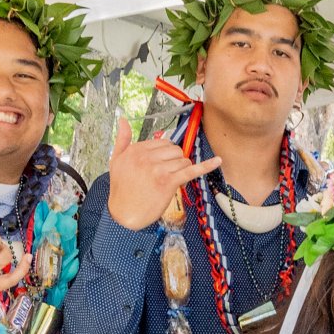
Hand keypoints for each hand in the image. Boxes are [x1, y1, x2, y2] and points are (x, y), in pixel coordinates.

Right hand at [106, 116, 221, 230]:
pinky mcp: (168, 182)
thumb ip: (122, 139)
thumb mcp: (116, 160)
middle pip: (175, 150)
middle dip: (175, 161)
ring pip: (183, 161)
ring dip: (182, 170)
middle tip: (166, 174)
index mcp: (136, 150)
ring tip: (170, 181)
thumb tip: (124, 120)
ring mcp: (158, 169)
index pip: (163, 143)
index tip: (161, 166)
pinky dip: (206, 166)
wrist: (124, 213)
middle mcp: (146, 157)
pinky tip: (218, 161)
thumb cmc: (121, 189)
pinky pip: (191, 171)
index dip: (167, 155)